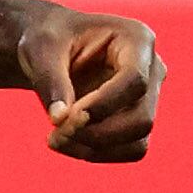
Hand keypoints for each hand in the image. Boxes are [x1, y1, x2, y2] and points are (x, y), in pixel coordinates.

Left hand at [15, 4, 162, 163]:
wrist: (52, 49)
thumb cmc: (49, 40)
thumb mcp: (40, 49)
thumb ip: (49, 80)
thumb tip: (59, 119)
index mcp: (137, 39)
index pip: (135, 80)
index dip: (104, 104)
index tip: (67, 116)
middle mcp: (152, 69)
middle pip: (142, 117)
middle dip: (97, 133)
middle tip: (55, 133)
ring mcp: (149, 97)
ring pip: (138, 140)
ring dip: (95, 148)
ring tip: (56, 139)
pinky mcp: (137, 119)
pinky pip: (129, 149)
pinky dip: (97, 153)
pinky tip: (66, 143)